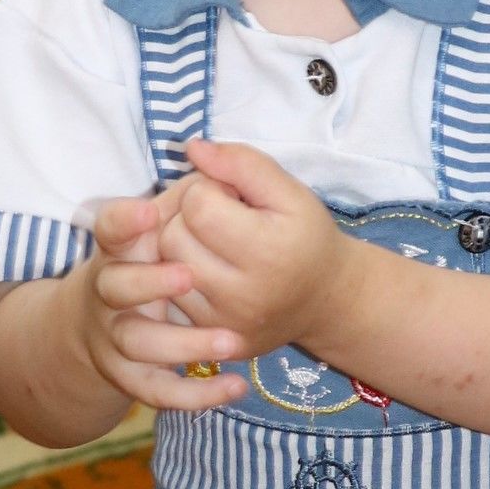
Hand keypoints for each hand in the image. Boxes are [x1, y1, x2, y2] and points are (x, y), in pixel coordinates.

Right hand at [77, 187, 246, 412]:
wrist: (106, 318)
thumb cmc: (155, 255)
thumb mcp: (166, 220)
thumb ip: (189, 189)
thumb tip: (200, 149)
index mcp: (119, 247)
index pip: (109, 229)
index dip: (122, 222)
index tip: (149, 213)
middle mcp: (109, 290)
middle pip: (114, 287)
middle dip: (148, 282)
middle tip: (189, 276)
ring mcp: (116, 334)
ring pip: (137, 344)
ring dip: (181, 344)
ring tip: (231, 341)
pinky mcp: (131, 373)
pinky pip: (157, 390)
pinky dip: (195, 395)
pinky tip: (237, 387)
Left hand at [157, 140, 352, 356]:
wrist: (325, 300)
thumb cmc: (306, 237)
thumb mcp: (290, 191)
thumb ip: (243, 163)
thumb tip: (192, 148)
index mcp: (268, 252)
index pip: (198, 205)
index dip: (208, 189)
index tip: (232, 197)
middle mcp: (243, 295)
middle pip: (173, 237)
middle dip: (188, 217)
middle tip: (220, 218)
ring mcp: (223, 324)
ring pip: (164, 267)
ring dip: (180, 245)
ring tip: (212, 241)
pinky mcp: (211, 339)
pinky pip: (169, 297)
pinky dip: (179, 277)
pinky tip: (208, 268)